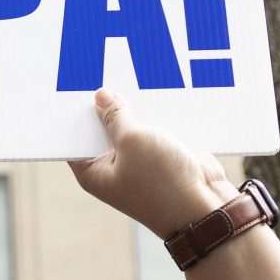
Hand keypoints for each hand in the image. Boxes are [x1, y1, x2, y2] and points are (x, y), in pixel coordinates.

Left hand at [71, 89, 279, 279]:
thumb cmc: (163, 183)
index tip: (73, 83)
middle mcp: (113, 169)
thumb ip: (115, 115)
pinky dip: (157, 115)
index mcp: (93, 172)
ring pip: (132, 126)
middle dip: (106, 104)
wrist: (207, 209)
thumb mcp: (133, 140)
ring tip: (131, 74)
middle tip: (103, 70)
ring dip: (135, 107)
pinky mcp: (164, 158)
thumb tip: (101, 96)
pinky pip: (156, 129)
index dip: (74, 112)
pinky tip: (158, 90)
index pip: (74, 137)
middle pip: (102, 129)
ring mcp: (140, 164)